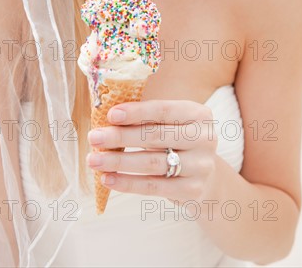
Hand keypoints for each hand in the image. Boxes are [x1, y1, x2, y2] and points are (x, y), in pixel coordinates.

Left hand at [87, 100, 217, 202]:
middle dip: (120, 137)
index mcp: (198, 114)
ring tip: (94, 160)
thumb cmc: (178, 141)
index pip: (163, 110)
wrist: (207, 177)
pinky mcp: (193, 190)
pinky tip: (108, 179)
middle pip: (155, 136)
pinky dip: (128, 183)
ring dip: (118, 162)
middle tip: (94, 137)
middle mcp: (204, 138)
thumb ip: (146, 118)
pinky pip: (154, 186)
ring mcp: (201, 166)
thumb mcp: (170, 124)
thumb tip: (107, 117)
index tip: (111, 115)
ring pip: (152, 162)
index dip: (136, 112)